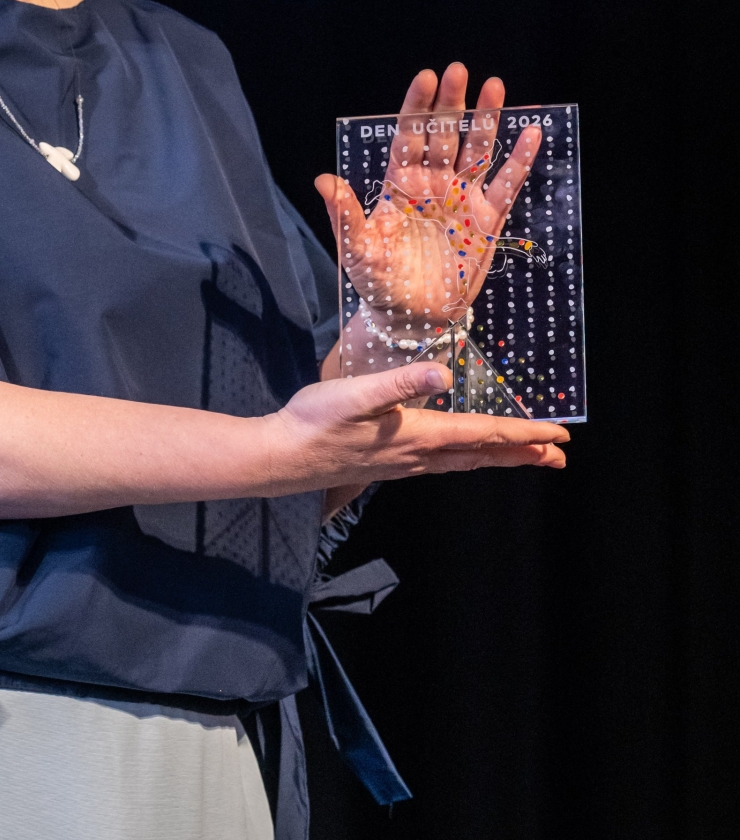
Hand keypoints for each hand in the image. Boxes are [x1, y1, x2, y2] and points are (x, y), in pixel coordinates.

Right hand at [268, 359, 567, 493]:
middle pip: (481, 455)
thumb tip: (444, 373)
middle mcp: (417, 456)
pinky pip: (442, 465)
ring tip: (526, 458)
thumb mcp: (355, 393)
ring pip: (464, 462)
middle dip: (522, 454)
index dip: (522, 434)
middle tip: (559, 456)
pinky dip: (468, 459)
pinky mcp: (388, 465)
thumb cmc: (313, 423)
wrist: (280, 459)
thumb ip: (400, 382)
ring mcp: (402, 465)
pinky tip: (464, 456)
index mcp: (417, 435)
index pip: (481, 434)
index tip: (558, 435)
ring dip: (498, 459)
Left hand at [314, 64, 540, 329]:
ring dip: (487, 120)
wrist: (411, 318)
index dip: (417, 107)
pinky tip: (531, 133)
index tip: (426, 77)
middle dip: (452, 104)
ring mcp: (461, 199)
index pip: (409, 136)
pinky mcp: (487, 220)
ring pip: (476, 151)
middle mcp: (432, 183)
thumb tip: (322, 180)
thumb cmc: (378, 282)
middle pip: (444, 135)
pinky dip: (519, 161)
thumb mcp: (358, 249)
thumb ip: (344, 214)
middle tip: (459, 71)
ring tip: (496, 86)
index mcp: (400, 183)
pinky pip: (506, 186)